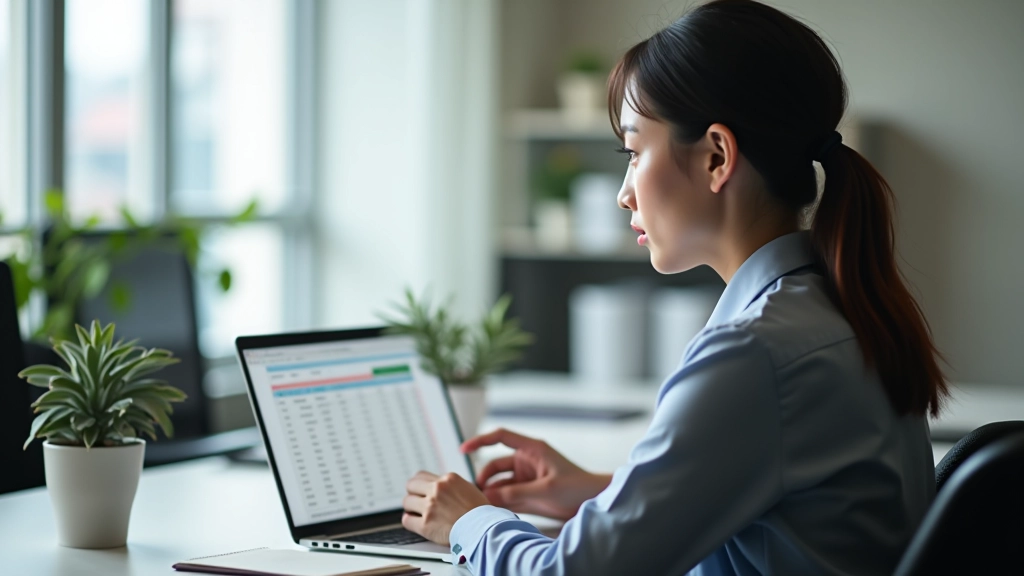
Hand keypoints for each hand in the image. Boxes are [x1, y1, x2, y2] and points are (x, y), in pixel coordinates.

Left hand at [402, 471, 488, 544]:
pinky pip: (407, 520)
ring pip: (407, 502)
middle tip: (416, 500)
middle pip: (411, 485)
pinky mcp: (425, 525)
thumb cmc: (480, 513)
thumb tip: (439, 487)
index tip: (419, 489)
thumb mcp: (468, 488)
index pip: (421, 475)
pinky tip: (415, 523)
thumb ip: (451, 486)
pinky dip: (409, 521)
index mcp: (448, 479)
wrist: (484, 529)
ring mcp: (430, 507)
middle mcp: (438, 490)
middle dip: (412, 493)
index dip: (419, 484)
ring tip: (417, 513)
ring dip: (411, 508)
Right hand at [462, 428, 611, 520]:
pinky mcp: (528, 493)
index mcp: (531, 449)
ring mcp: (526, 478)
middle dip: (483, 478)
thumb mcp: (545, 490)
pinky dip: (499, 503)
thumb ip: (515, 493)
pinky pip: (507, 496)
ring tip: (480, 506)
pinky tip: (492, 512)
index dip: (480, 440)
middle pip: (495, 466)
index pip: (500, 437)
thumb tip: (488, 496)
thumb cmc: (578, 487)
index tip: (464, 449)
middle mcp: (526, 461)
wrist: (594, 502)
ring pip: (499, 483)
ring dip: (490, 493)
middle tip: (473, 494)